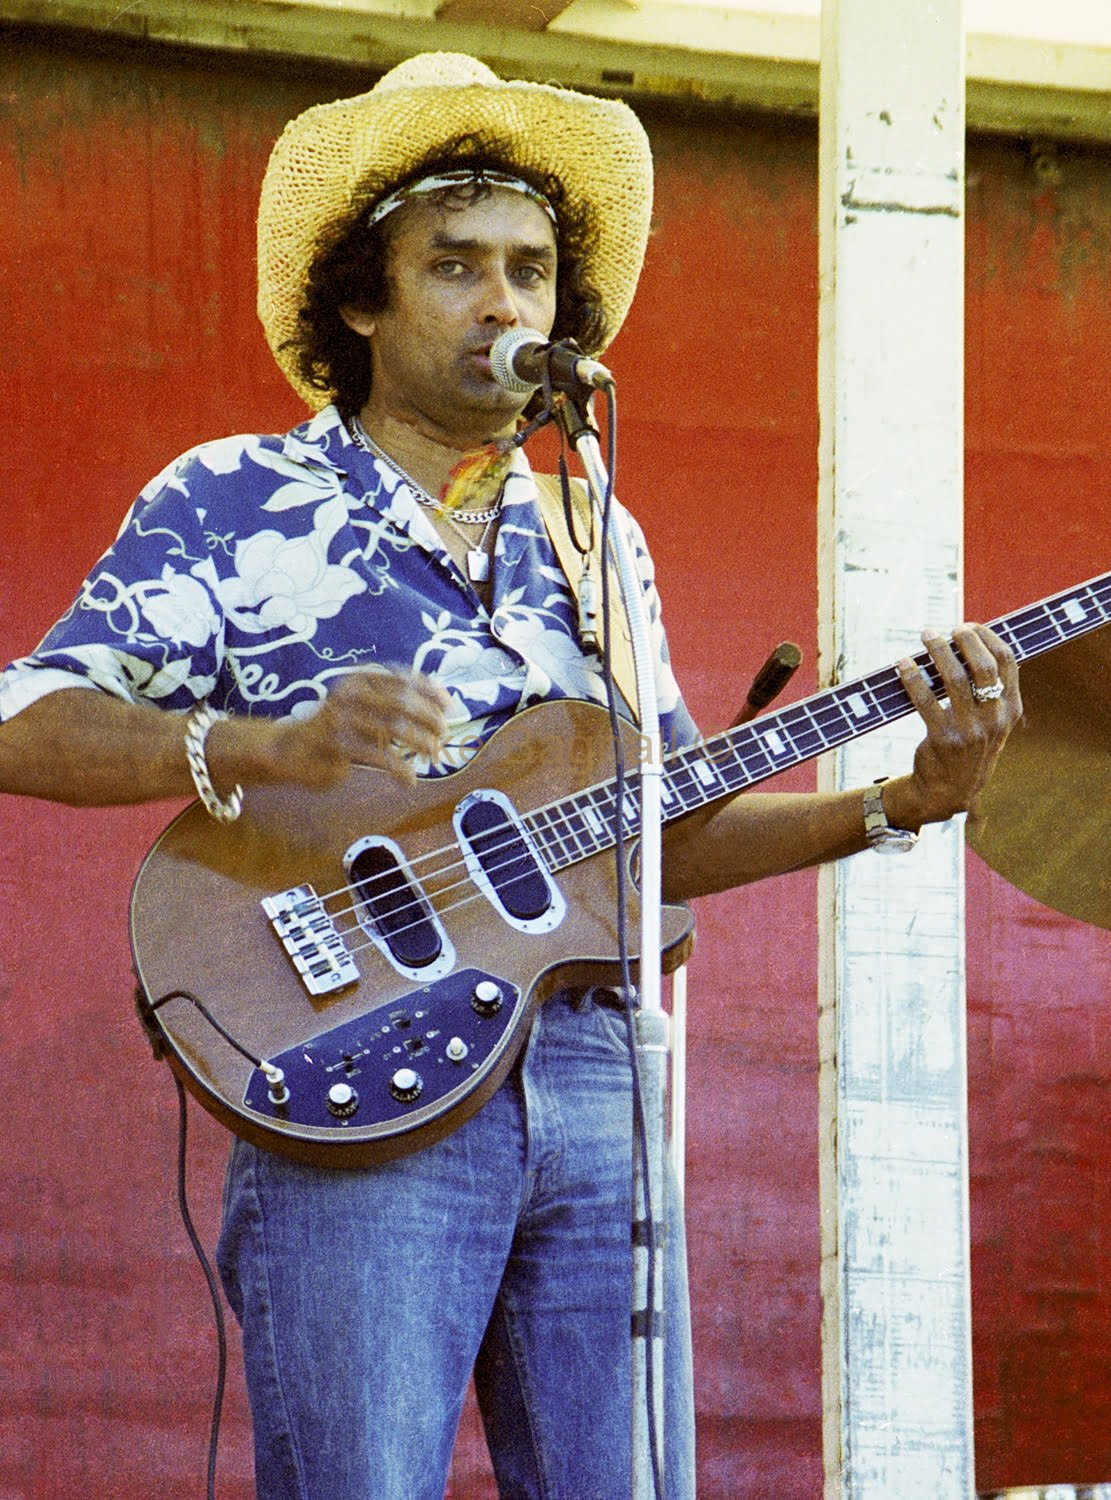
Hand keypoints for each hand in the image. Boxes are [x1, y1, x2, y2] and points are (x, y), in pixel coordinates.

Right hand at [226, 669, 450, 790]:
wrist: (288, 749)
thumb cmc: (336, 727)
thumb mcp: (364, 706)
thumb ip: (396, 699)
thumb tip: (441, 696)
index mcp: (359, 678)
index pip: (403, 678)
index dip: (431, 691)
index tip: (451, 708)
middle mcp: (349, 693)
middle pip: (402, 701)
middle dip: (430, 719)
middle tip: (443, 735)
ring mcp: (340, 718)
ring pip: (393, 727)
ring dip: (420, 743)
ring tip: (432, 756)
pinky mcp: (335, 746)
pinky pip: (377, 757)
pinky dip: (400, 769)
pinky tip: (409, 780)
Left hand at [889, 623, 1022, 827]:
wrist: (949, 791)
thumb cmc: (969, 747)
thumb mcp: (992, 723)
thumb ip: (991, 690)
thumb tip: (973, 643)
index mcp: (1010, 710)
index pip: (1007, 662)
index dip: (988, 638)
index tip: (969, 626)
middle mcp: (994, 719)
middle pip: (983, 666)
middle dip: (964, 640)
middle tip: (945, 629)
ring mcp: (970, 730)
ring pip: (955, 679)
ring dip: (938, 652)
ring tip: (926, 636)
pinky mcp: (943, 739)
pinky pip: (925, 701)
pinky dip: (913, 678)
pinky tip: (903, 665)